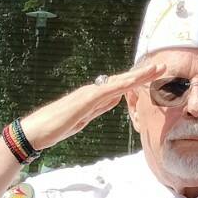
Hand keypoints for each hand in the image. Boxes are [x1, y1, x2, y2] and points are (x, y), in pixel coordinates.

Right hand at [16, 61, 165, 153]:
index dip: (136, 81)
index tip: (152, 76)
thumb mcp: (83, 119)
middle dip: (142, 74)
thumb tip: (115, 99)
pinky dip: (122, 84)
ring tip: (156, 69)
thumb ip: (99, 108)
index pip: (119, 87)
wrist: (36, 131)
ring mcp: (88, 94)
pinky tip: (134, 81)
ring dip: (138, 76)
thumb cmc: (55, 127)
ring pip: (118, 82)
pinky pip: (107, 91)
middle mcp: (92, 91)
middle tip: (162, 66)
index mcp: (93, 97)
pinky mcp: (84, 100)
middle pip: (122, 80)